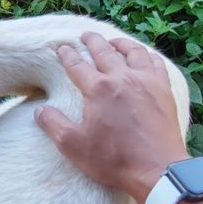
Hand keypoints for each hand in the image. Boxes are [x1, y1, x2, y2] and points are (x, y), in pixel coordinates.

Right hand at [34, 33, 187, 203]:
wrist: (156, 168)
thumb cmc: (114, 159)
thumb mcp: (73, 145)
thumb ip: (53, 124)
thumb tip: (39, 110)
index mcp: (97, 89)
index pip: (77, 64)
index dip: (67, 54)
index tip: (62, 48)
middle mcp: (122, 77)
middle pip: (104, 51)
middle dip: (92, 41)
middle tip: (85, 35)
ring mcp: (146, 81)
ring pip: (133, 51)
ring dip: (120, 43)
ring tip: (113, 41)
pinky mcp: (163, 90)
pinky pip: (155, 63)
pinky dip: (147, 55)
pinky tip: (144, 56)